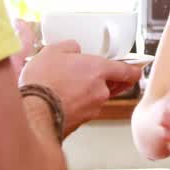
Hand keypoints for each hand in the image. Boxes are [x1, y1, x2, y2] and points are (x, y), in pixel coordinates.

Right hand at [19, 41, 142, 135]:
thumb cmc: (43, 82)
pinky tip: (59, 100)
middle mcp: (101, 91)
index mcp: (99, 70)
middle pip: (111, 85)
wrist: (33, 113)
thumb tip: (75, 51)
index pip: (127, 71)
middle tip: (85, 75)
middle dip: (101, 80)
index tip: (136, 69)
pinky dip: (76, 105)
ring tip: (63, 88)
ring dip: (86, 94)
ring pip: (96, 98)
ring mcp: (92, 109)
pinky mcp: (81, 123)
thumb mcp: (53, 51)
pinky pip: (83, 109)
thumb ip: (70, 47)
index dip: (133, 70)